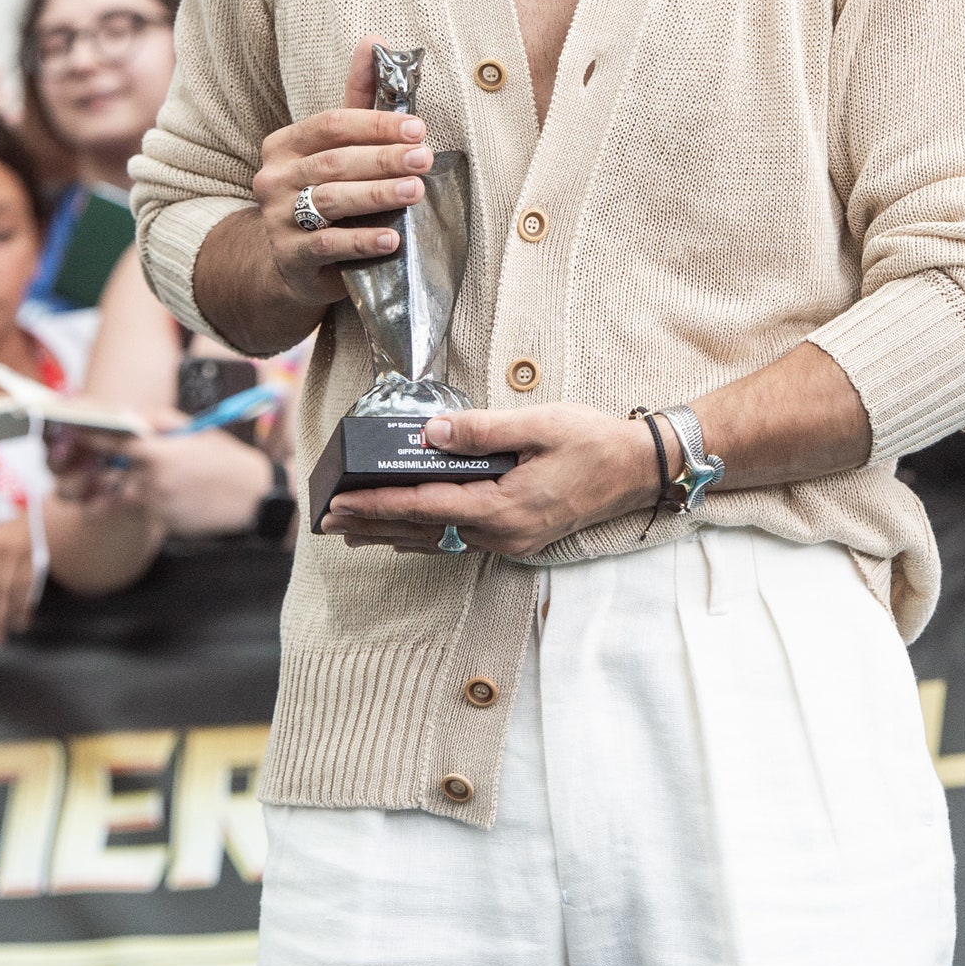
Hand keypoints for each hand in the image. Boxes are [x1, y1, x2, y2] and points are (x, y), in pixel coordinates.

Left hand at [52, 415, 273, 534]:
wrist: (253, 498)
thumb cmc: (224, 460)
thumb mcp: (193, 430)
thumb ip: (156, 421)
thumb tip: (126, 413)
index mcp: (159, 451)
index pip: (112, 441)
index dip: (87, 436)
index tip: (68, 431)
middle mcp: (153, 479)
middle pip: (104, 475)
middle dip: (83, 474)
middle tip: (67, 472)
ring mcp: (155, 504)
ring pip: (114, 498)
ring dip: (97, 495)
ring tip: (80, 492)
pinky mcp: (160, 522)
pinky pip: (134, 513)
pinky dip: (127, 506)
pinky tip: (124, 501)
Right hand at [253, 38, 437, 312]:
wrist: (293, 263)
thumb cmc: (323, 192)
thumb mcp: (337, 148)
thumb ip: (357, 100)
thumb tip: (374, 41)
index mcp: (285, 144)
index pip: (332, 125)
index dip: (376, 124)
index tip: (416, 128)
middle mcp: (274, 178)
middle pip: (334, 162)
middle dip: (384, 159)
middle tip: (424, 158)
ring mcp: (277, 219)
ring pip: (330, 199)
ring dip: (377, 194)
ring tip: (414, 190)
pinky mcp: (290, 257)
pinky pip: (327, 245)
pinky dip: (361, 240)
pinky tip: (391, 237)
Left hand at [321, 406, 661, 557]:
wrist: (637, 470)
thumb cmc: (592, 441)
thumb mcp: (538, 424)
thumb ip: (481, 430)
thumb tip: (430, 434)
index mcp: (504, 505)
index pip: (425, 506)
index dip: (377, 504)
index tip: (340, 503)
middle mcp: (502, 531)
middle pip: (422, 531)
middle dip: (372, 524)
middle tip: (327, 519)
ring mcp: (510, 539)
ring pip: (437, 540)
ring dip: (392, 533)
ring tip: (352, 530)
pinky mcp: (517, 536)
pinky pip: (457, 540)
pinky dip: (423, 535)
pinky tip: (405, 534)